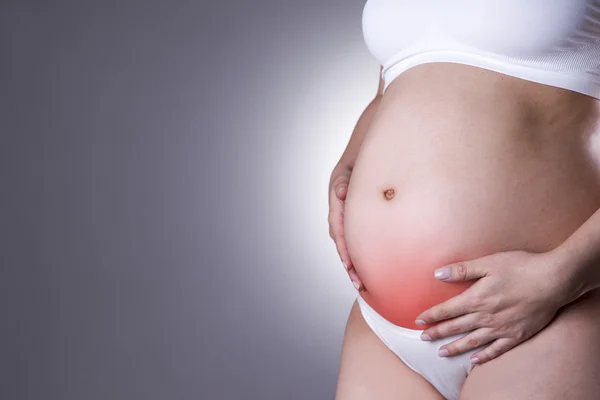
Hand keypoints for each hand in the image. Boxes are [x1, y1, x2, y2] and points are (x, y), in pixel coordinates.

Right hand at [328, 163, 364, 290]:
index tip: (350, 266)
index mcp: (337, 199)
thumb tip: (341, 194)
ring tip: (364, 282)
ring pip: (349, 241)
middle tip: (360, 284)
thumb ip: (344, 181)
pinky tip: (373, 264)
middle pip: (342, 242)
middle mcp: (340, 209)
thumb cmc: (362, 156)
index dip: (344, 248)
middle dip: (350, 264)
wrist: (371, 148)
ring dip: (355, 261)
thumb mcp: (350, 166)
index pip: (338, 228)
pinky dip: (363, 251)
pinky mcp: (359, 215)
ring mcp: (348, 213)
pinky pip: (359, 235)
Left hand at [414, 250, 568, 364]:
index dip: (431, 316)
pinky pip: (496, 350)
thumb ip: (462, 270)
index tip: (418, 321)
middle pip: (456, 327)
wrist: (553, 280)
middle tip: (423, 338)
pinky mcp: (516, 335)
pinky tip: (474, 360)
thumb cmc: (521, 267)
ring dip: (455, 347)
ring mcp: (501, 328)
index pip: (447, 310)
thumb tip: (438, 274)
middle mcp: (486, 316)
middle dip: (438, 333)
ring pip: (472, 341)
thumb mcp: (489, 263)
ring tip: (442, 353)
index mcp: (477, 298)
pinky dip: (484, 356)